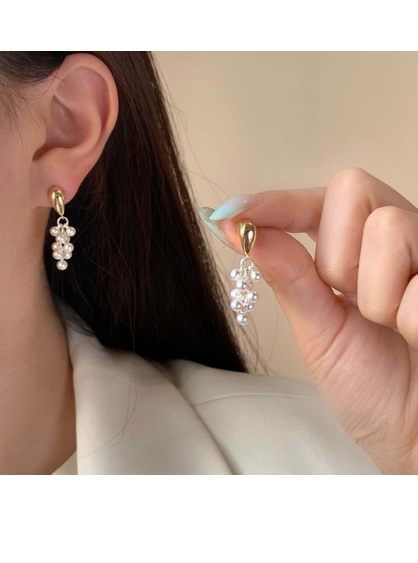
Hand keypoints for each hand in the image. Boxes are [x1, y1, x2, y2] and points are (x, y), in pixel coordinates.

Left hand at [217, 167, 417, 473]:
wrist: (416, 437)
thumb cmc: (373, 388)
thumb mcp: (320, 333)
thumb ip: (289, 277)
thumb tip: (236, 228)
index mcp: (361, 249)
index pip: (317, 201)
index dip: (274, 202)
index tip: (228, 212)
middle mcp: (400, 240)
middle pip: (353, 190)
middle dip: (336, 254)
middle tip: (351, 303)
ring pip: (387, 227)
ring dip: (374, 294)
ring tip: (390, 327)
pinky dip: (409, 321)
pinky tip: (417, 338)